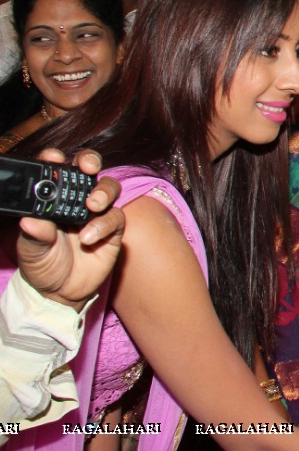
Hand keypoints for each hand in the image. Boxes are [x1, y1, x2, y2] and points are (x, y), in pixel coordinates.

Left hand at [17, 149, 123, 309]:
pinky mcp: (113, 229)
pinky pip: (116, 217)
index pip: (55, 170)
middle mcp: (76, 199)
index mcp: (52, 197)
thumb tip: (30, 221)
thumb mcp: (30, 252)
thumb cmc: (43, 265)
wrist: (61, 292)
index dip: (56, 159)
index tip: (53, 159)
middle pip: (88, 168)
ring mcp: (97, 213)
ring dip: (103, 191)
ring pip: (109, 187)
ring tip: (92, 205)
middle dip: (89, 161)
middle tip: (87, 168)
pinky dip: (103, 225)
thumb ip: (33, 236)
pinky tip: (88, 238)